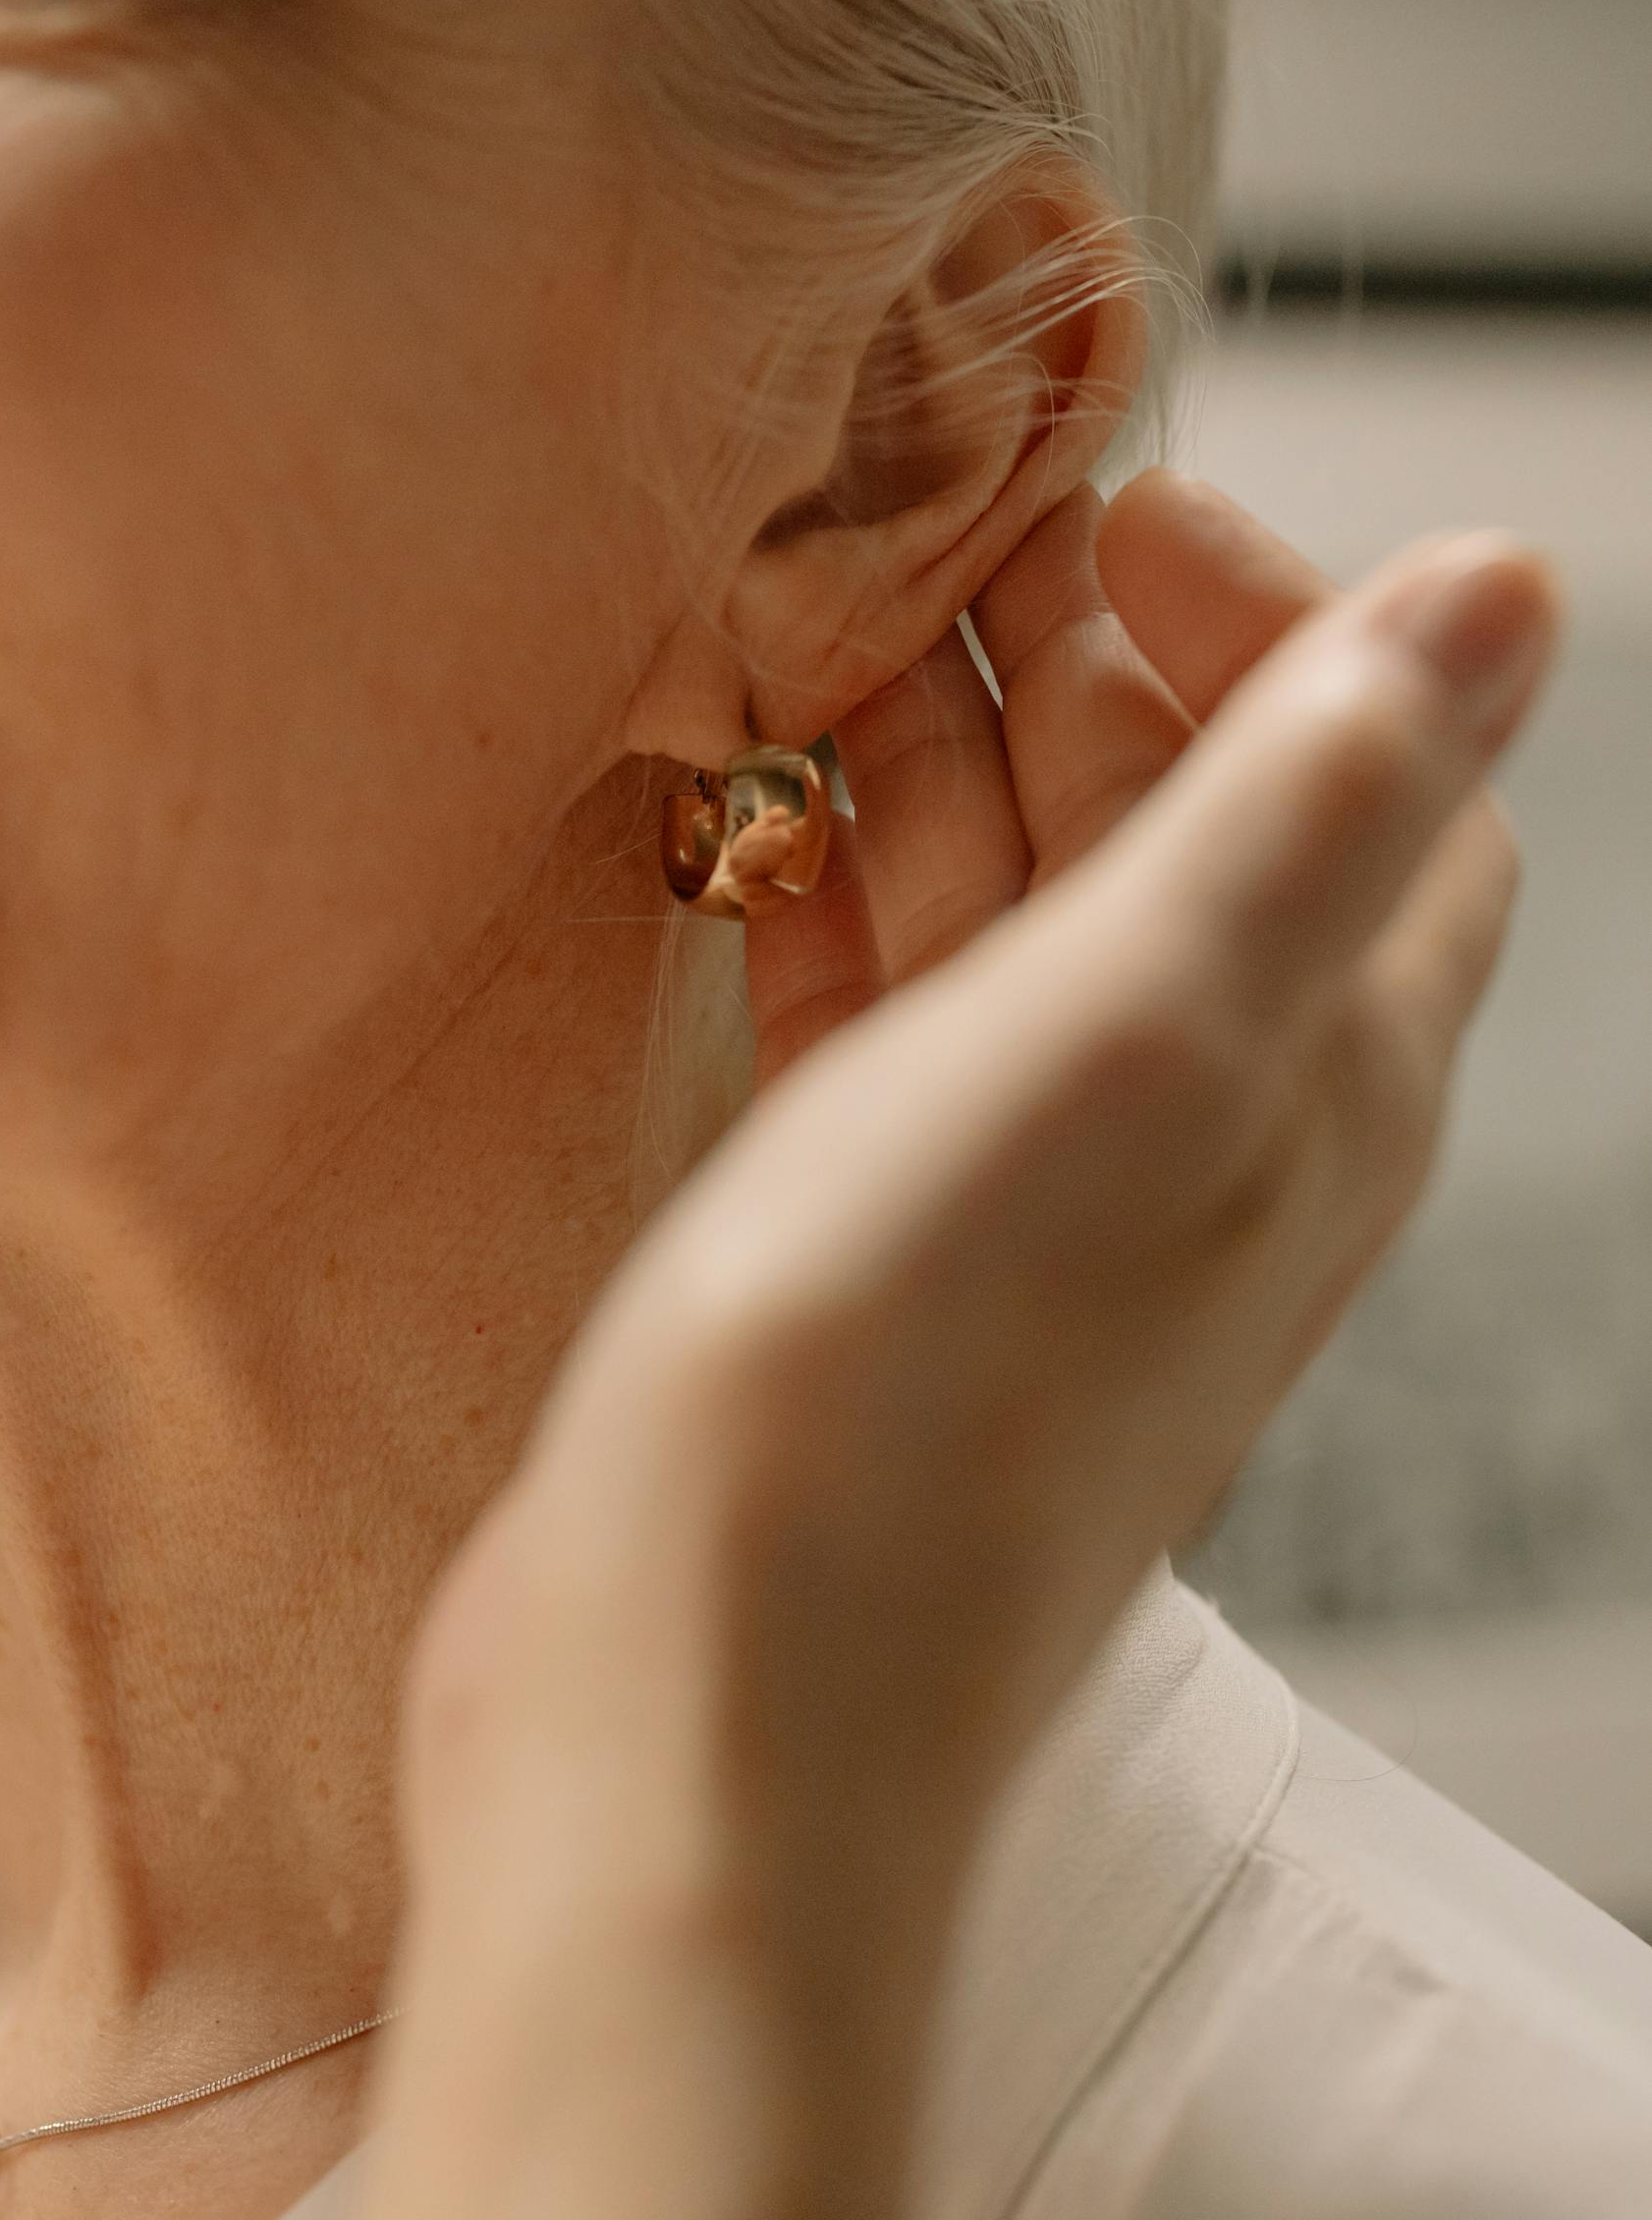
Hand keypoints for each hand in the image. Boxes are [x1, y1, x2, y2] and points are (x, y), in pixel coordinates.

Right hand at [350, 472, 1563, 2219]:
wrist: (707, 1698)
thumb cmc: (917, 1373)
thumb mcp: (1149, 1023)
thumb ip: (1323, 800)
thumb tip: (1511, 592)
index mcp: (1323, 1076)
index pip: (1386, 787)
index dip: (1289, 631)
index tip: (1129, 521)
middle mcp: (1209, 1135)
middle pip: (1190, 836)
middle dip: (1084, 674)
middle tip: (942, 548)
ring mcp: (1039, 1197)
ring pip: (1024, 920)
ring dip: (945, 771)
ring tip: (831, 639)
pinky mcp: (885, 1245)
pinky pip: (893, 1021)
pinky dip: (847, 908)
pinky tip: (765, 835)